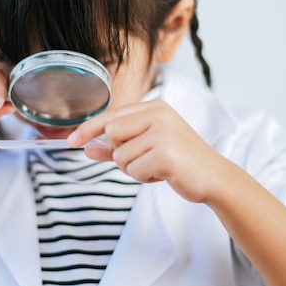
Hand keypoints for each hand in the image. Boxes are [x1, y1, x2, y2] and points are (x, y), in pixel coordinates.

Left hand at [67, 99, 226, 203]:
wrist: (215, 178)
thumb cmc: (180, 161)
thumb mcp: (145, 148)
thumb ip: (116, 146)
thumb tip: (86, 147)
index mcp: (154, 107)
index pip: (111, 114)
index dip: (88, 128)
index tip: (71, 141)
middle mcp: (158, 114)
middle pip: (111, 133)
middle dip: (121, 153)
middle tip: (145, 160)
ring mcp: (162, 132)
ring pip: (121, 155)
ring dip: (134, 169)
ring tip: (158, 167)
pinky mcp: (165, 153)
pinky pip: (133, 170)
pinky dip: (143, 177)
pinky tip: (163, 174)